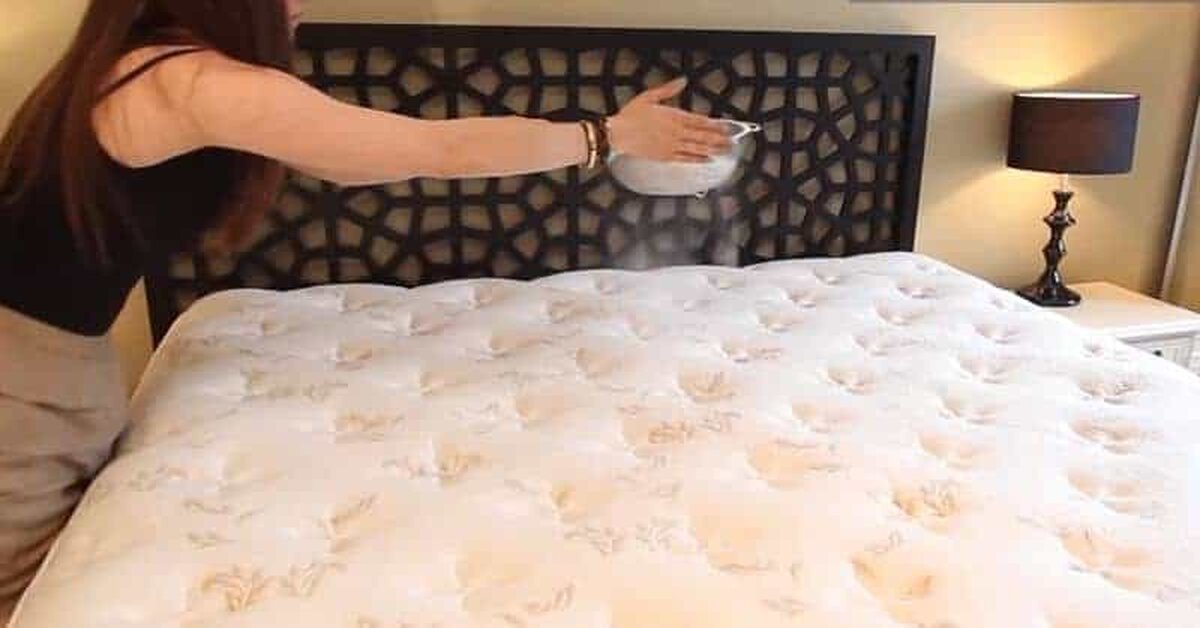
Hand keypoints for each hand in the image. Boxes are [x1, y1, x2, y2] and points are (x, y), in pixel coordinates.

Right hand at [607, 78, 732, 162]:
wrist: (617, 134)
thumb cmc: (630, 116)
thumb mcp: (649, 97)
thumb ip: (668, 89)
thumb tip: (681, 81)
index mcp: (674, 116)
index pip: (700, 121)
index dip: (715, 124)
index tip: (726, 126)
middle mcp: (676, 132)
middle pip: (703, 136)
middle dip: (719, 139)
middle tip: (732, 142)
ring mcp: (672, 146)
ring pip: (697, 148)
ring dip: (713, 150)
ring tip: (725, 151)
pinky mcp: (665, 156)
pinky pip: (685, 158)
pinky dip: (698, 159)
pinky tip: (707, 160)